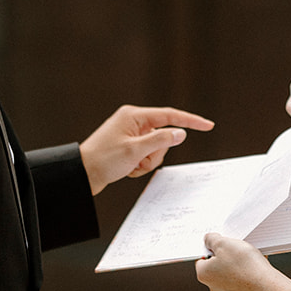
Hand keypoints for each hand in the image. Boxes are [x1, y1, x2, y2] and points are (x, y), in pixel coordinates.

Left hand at [79, 105, 213, 194]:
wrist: (82, 174)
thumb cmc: (103, 160)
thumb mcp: (135, 151)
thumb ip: (161, 140)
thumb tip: (181, 133)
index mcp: (134, 116)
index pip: (169, 115)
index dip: (190, 121)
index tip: (208, 125)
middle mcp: (133, 122)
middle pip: (163, 136)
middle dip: (155, 153)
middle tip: (138, 160)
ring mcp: (131, 134)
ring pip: (156, 149)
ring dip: (147, 161)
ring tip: (130, 166)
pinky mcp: (128, 146)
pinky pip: (146, 156)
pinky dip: (140, 165)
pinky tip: (127, 169)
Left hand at [195, 232, 275, 290]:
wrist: (266, 285)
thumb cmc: (244, 265)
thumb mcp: (223, 243)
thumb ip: (211, 239)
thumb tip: (208, 240)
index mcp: (204, 274)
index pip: (202, 258)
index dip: (212, 248)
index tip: (221, 244)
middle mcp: (213, 287)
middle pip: (215, 266)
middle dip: (225, 257)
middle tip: (235, 250)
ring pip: (229, 274)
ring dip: (236, 265)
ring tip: (247, 259)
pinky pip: (240, 281)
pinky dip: (245, 274)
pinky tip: (253, 268)